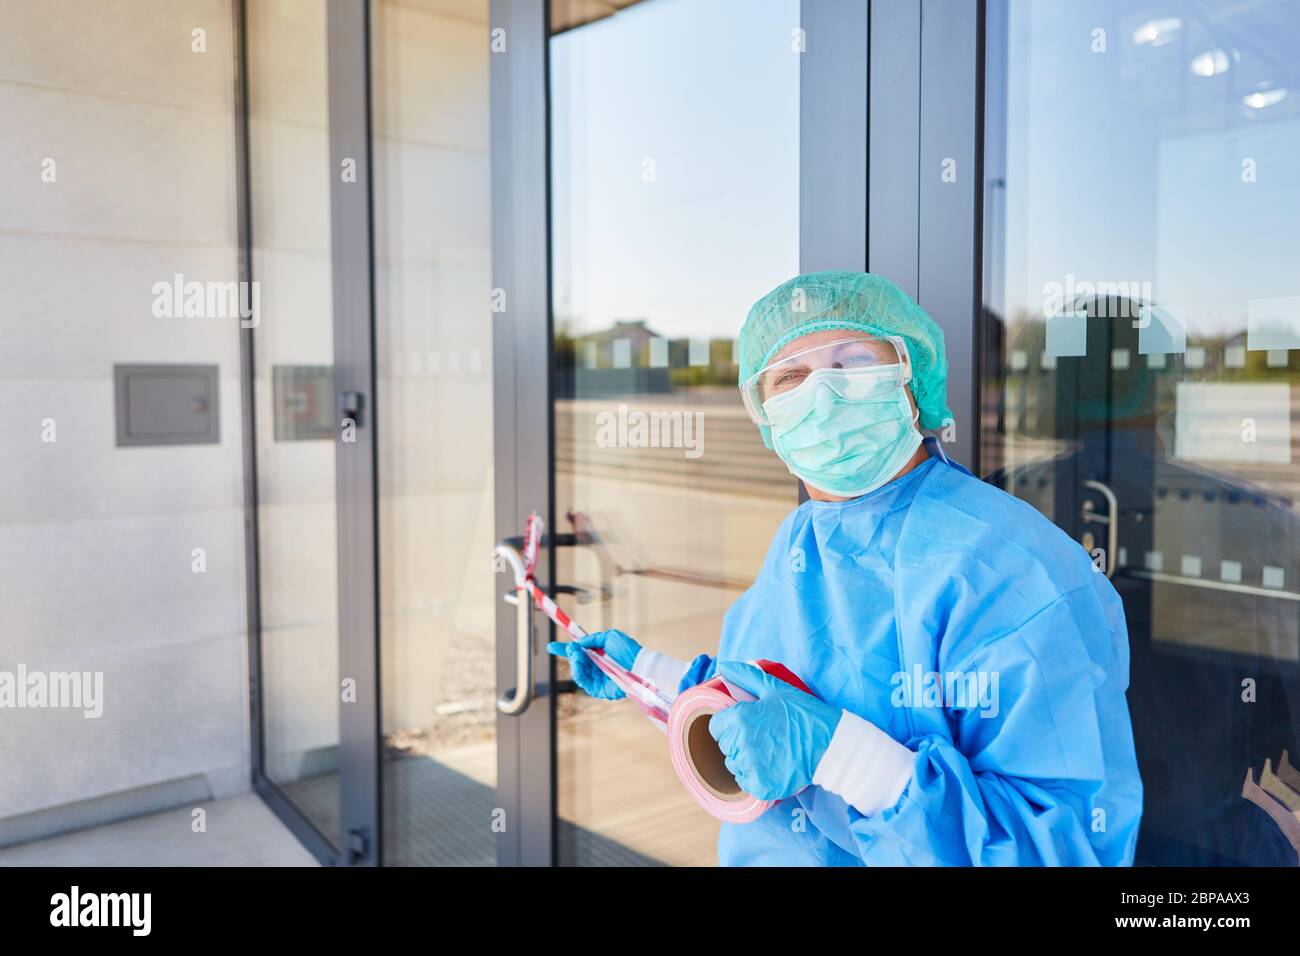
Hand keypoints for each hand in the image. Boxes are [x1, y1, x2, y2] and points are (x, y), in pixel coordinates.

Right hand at [547, 629, 640, 699]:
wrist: (639, 665)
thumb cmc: (628, 650)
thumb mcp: (610, 637)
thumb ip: (593, 639)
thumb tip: (578, 642)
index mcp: (598, 655)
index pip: (578, 653)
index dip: (564, 650)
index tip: (551, 646)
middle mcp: (596, 668)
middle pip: (576, 663)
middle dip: (571, 655)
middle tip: (571, 649)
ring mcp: (597, 679)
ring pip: (577, 673)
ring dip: (574, 663)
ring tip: (576, 656)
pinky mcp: (599, 690)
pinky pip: (583, 683)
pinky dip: (578, 674)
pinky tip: (579, 666)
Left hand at [708, 661, 842, 800]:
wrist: (829, 743)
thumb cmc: (802, 713)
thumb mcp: (774, 688)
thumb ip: (745, 676)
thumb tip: (723, 666)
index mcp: (738, 719)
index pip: (715, 727)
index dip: (730, 724)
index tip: (746, 724)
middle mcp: (740, 744)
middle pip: (725, 746)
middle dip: (738, 741)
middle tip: (763, 736)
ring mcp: (750, 767)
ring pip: (734, 765)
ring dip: (746, 760)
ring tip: (769, 751)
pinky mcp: (761, 787)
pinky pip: (746, 783)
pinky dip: (756, 777)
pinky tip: (772, 766)